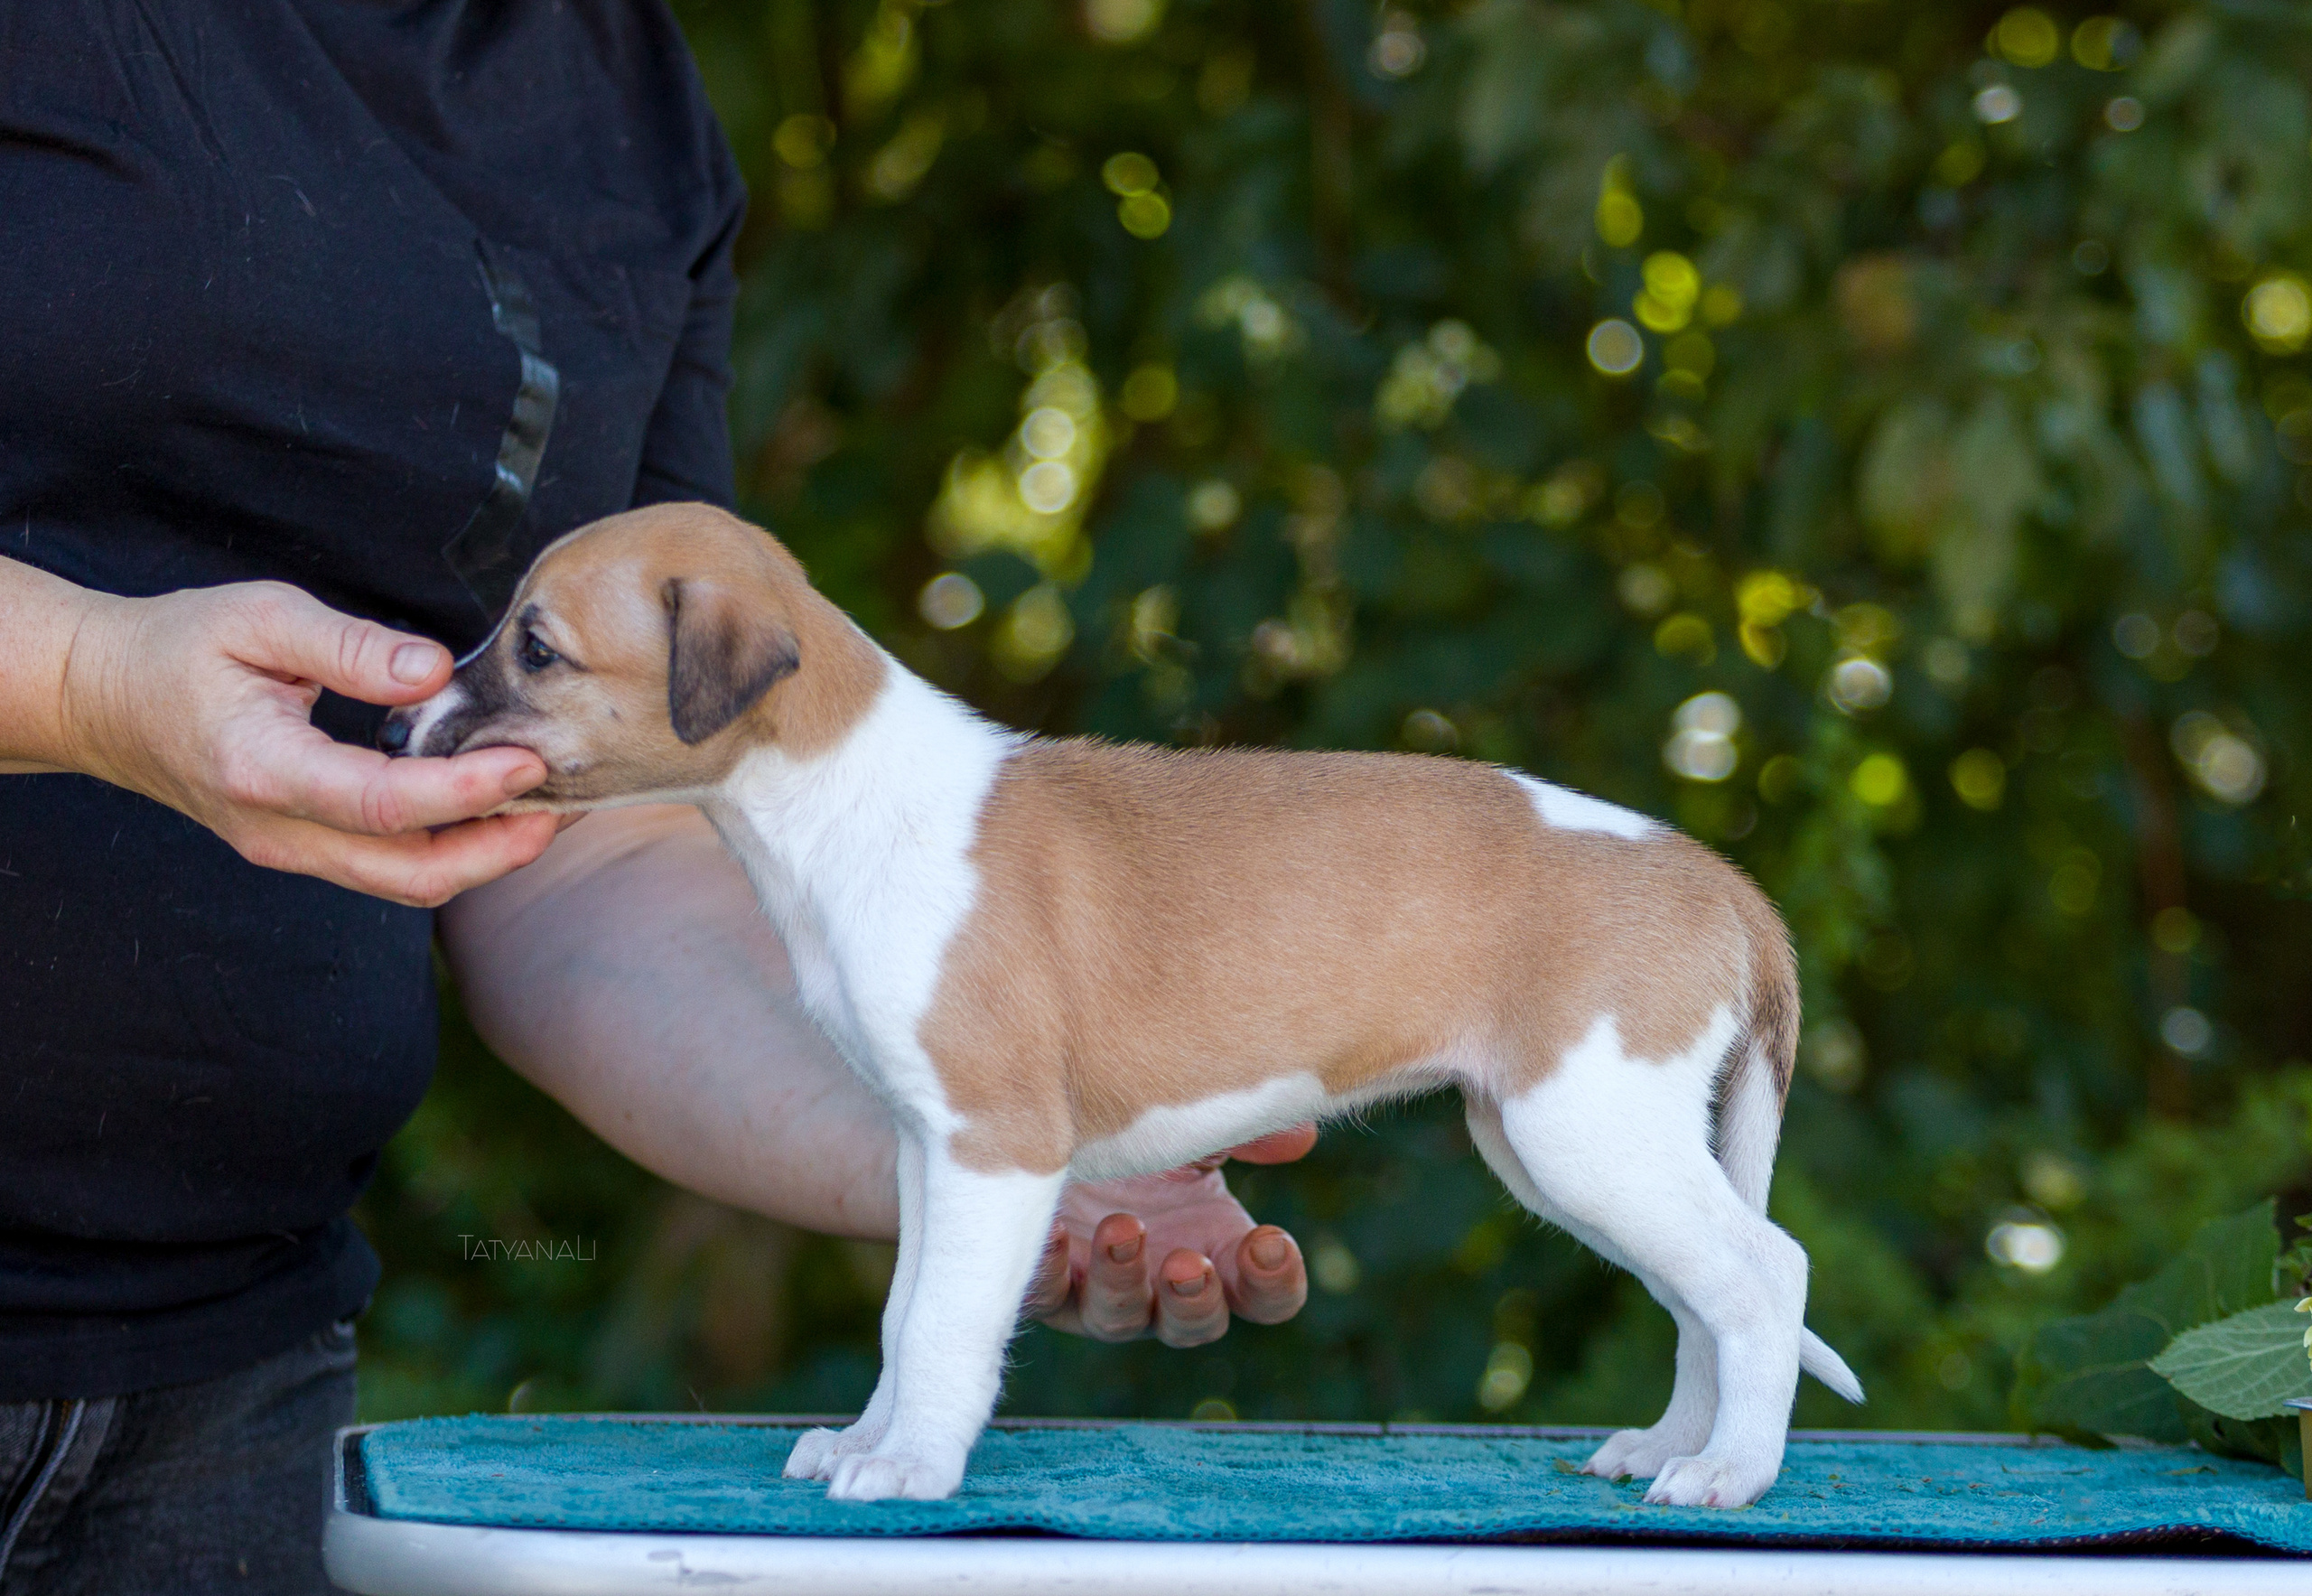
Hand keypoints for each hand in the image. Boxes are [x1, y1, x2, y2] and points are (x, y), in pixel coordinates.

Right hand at [57, 581, 558, 905]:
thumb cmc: (180, 648)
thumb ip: (350, 648)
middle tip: (566, 802)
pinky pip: (390, 869)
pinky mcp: (304, 849)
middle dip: (499, 849)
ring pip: (406, 883)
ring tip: (548, 808)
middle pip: (410, 873)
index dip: (466, 790)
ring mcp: (290, 850)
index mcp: (263, 768)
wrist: (106, 699)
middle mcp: (279, 829)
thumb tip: (433, 671)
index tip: (529, 762)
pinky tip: (495, 809)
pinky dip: (453, 850)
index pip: (384, 803)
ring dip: (485, 856)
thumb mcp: (261, 618)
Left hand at [1028, 1125, 1315, 1347]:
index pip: (1266, 1296)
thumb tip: (1299, 1137)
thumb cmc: (1142, 1130)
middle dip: (1194, 1298)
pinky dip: (1050, 1270)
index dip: (1275, 1281)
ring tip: (1123, 1230)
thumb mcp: (1200, 1128)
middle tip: (1187, 1261)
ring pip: (1118, 1318)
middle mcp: (1164, 1285)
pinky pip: (1043, 1295)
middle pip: (1196, 1323)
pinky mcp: (1043, 1282)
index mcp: (1219, 1252)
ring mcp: (1100, 1292)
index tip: (1268, 1241)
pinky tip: (1057, 1232)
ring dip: (1124, 1282)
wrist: (1059, 1116)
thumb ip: (1249, 1130)